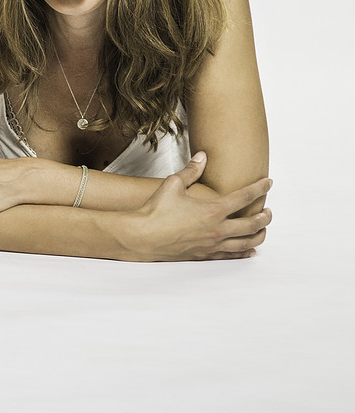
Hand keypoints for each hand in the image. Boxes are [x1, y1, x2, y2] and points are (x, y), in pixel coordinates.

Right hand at [121, 152, 272, 261]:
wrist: (143, 236)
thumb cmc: (156, 210)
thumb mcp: (173, 184)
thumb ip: (191, 171)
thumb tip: (202, 157)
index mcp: (213, 210)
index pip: (244, 197)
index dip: (259, 188)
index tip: (268, 183)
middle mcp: (218, 229)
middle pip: (252, 224)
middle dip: (265, 216)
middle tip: (269, 211)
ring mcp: (213, 244)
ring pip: (246, 242)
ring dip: (259, 234)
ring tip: (263, 228)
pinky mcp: (205, 254)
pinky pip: (232, 255)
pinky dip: (245, 252)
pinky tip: (250, 250)